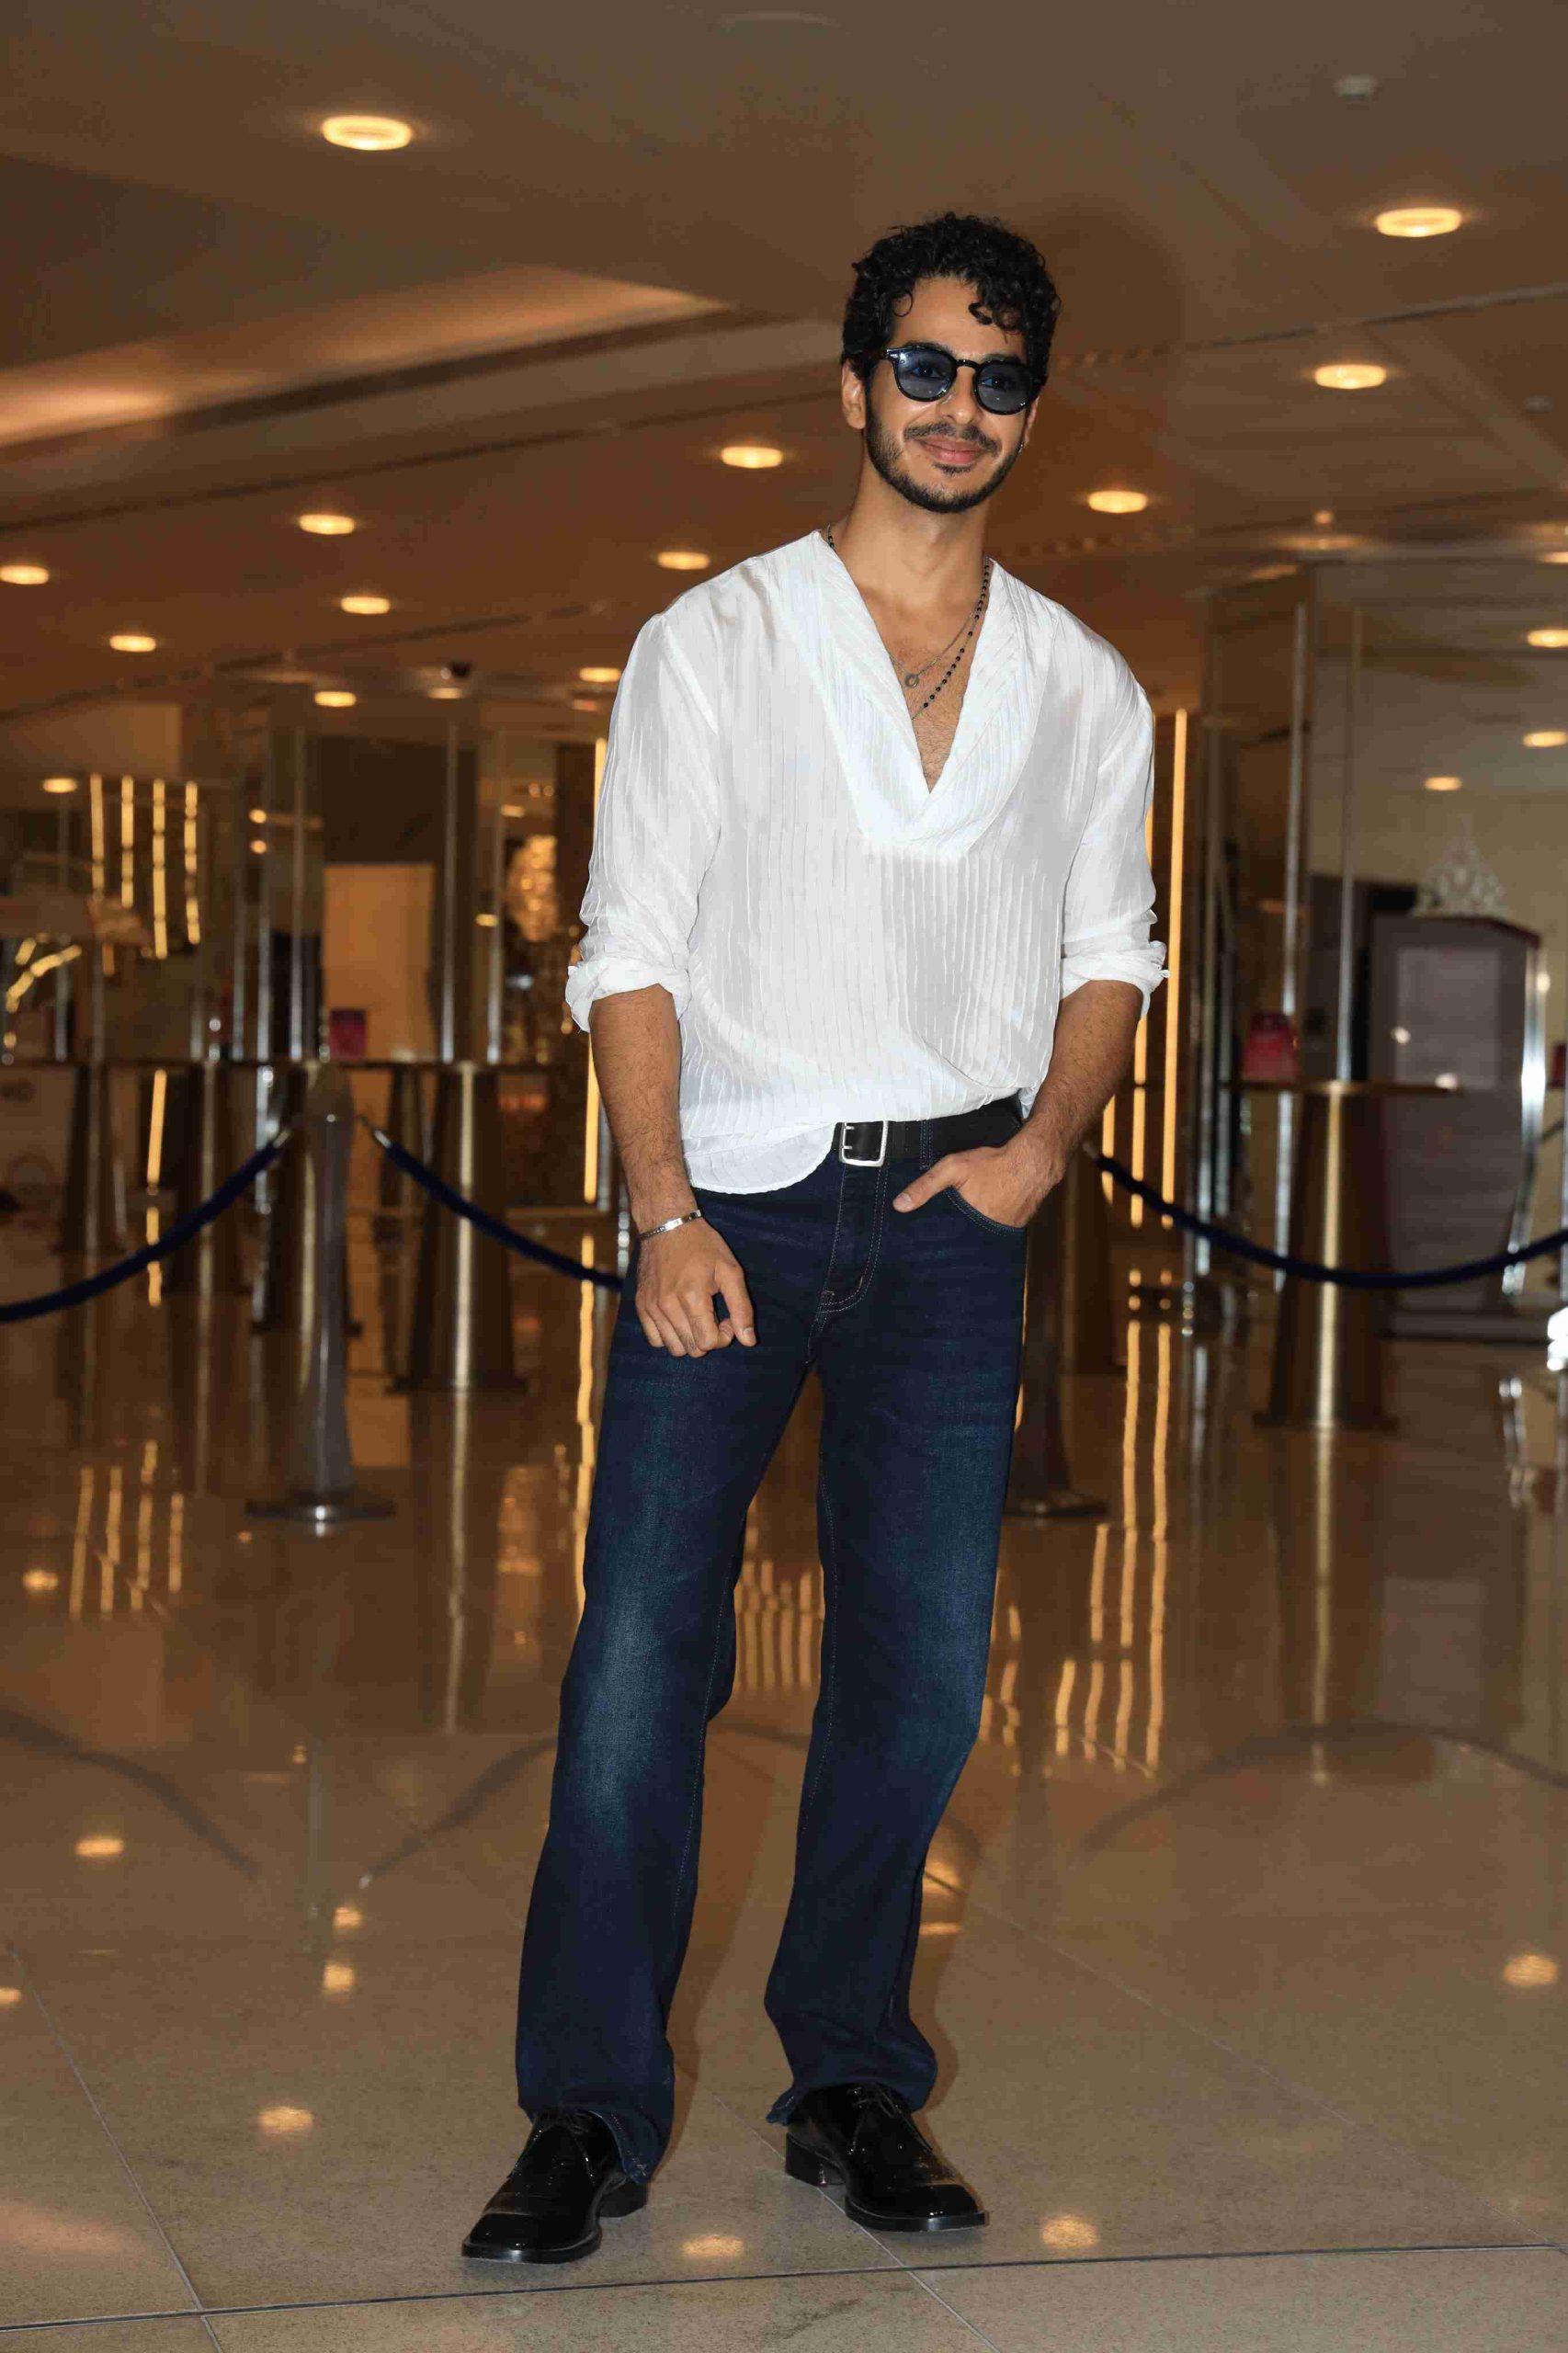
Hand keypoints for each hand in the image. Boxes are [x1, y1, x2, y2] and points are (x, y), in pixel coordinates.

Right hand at [636, 1219, 755, 1354]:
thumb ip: (741, 1308)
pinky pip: (655, 1340)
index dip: (724, 1336)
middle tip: (713, 1315)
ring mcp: (651, 1307)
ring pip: (674, 1348)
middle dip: (709, 1338)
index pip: (708, 1343)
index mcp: (692, 1296)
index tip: (726, 1317)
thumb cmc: (702, 1245)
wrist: (667, 1225)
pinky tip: (679, 1318)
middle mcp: (667, 1306)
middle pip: (693, 1349)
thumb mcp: (730, 1271)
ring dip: (690, 1339)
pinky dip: (670, 1336)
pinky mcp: (641, 1306)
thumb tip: (748, 1341)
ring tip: (696, 1317)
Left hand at [890, 1136, 1063, 1227]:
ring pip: (982, 1237)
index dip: (938, 1242)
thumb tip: (899, 1205)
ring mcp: (1005, 1232)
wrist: (1033, 1161)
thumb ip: (925, 1186)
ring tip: (965, 1225)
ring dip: (974, 1233)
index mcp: (969, 1225)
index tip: (926, 1245)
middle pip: (965, 1241)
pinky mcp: (1017, 1227)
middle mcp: (988, 1234)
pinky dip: (990, 1225)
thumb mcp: (952, 1168)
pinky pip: (998, 1230)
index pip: (947, 1241)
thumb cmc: (992, 1163)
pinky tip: (988, 1213)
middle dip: (955, 1238)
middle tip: (944, 1235)